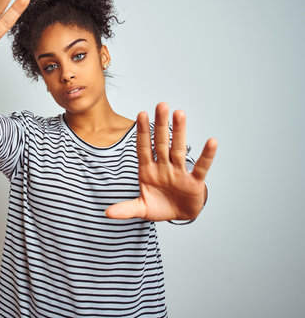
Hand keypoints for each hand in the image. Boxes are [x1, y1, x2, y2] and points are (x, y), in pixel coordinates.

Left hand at [105, 103, 217, 220]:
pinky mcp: (194, 182)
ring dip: (179, 132)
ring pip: (178, 149)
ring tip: (179, 114)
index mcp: (148, 170)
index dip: (143, 132)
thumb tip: (107, 213)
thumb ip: (126, 209)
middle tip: (162, 105)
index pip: (144, 148)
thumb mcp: (141, 209)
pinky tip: (211, 141)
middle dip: (161, 125)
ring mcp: (179, 172)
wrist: (178, 215)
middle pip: (161, 143)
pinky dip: (206, 156)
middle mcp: (163, 167)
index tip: (141, 114)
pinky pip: (201, 167)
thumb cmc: (159, 206)